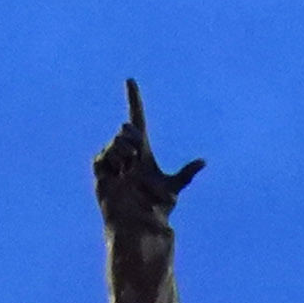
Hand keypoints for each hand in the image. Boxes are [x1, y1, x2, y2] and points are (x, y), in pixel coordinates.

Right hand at [94, 79, 202, 233]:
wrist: (139, 222)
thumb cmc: (156, 208)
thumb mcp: (173, 187)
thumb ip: (186, 174)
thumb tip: (203, 161)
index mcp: (143, 150)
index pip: (137, 118)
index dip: (134, 99)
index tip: (130, 80)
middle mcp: (126, 151)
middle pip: (127, 129)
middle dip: (134, 142)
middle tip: (138, 162)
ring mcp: (112, 159)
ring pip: (117, 141)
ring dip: (125, 156)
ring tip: (128, 173)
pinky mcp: (100, 169)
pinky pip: (104, 155)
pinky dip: (114, 164)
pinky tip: (118, 176)